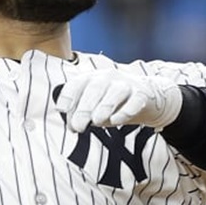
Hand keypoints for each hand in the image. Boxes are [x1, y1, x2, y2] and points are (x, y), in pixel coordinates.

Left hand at [55, 71, 182, 132]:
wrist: (145, 96)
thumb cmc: (112, 102)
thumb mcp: (93, 106)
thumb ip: (81, 114)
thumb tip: (72, 127)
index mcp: (91, 78)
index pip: (76, 84)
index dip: (67, 96)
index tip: (61, 110)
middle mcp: (107, 77)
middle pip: (95, 89)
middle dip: (84, 108)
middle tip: (78, 127)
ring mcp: (125, 84)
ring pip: (115, 92)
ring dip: (104, 106)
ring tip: (97, 121)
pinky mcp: (142, 94)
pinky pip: (134, 101)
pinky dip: (125, 111)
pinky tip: (117, 121)